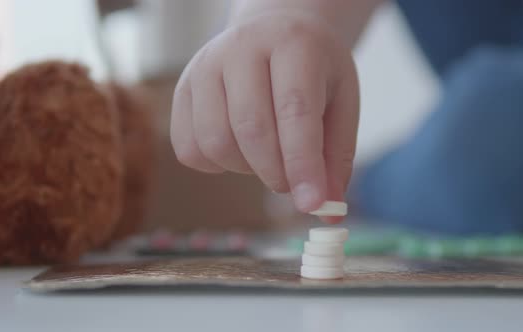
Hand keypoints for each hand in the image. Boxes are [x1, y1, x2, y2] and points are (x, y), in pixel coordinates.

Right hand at [170, 11, 358, 221]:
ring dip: (246, 169)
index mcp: (293, 44)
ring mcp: (205, 67)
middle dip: (276, 173)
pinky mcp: (182, 90)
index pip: (294, 110)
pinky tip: (239, 149)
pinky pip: (189, 148)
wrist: (274, 32)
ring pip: (215, 142)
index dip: (302, 163)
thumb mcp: (340, 104)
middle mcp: (242, 48)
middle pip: (251, 130)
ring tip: (266, 155)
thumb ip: (335, 158)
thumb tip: (326, 211)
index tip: (311, 203)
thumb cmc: (312, 71)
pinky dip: (216, 165)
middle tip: (293, 182)